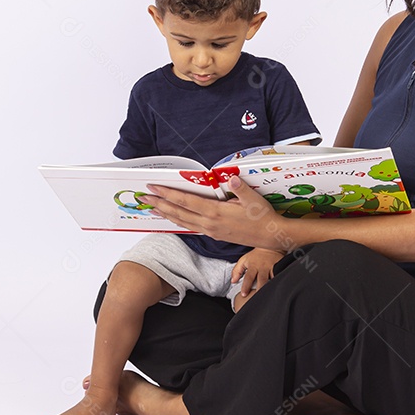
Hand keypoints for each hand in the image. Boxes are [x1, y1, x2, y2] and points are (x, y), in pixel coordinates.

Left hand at [141, 176, 287, 249]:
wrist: (270, 237)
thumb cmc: (262, 217)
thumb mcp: (253, 199)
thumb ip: (240, 189)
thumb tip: (231, 178)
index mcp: (216, 213)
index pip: (186, 202)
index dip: (168, 194)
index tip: (154, 188)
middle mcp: (209, 224)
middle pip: (178, 213)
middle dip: (159, 204)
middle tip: (143, 197)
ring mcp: (210, 231)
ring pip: (182, 222)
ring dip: (165, 214)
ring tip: (151, 208)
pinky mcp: (213, 234)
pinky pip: (190, 227)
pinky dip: (178, 222)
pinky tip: (172, 218)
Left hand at [231, 247, 283, 297]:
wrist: (269, 246)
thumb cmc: (255, 256)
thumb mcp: (243, 260)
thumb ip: (237, 271)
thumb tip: (233, 281)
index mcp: (253, 266)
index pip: (248, 277)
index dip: (246, 286)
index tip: (243, 294)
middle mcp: (263, 268)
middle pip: (262, 280)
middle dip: (260, 290)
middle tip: (258, 300)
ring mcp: (272, 268)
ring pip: (272, 279)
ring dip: (271, 288)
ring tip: (269, 297)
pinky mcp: (280, 267)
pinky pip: (280, 276)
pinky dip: (279, 282)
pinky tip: (279, 289)